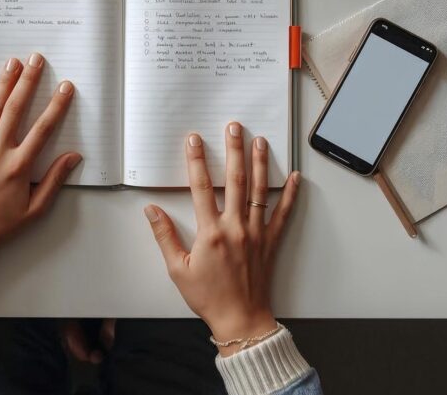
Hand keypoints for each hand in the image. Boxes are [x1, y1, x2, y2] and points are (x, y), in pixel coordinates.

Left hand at [0, 53, 80, 292]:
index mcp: (19, 167)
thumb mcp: (34, 209)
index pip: (43, 129)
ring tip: (13, 62)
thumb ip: (54, 180)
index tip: (65, 87)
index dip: (56, 105)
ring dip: (4, 83)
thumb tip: (73, 157)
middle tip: (37, 60)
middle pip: (16, 110)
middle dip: (29, 82)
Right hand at [145, 123, 299, 354]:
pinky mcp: (270, 241)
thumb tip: (152, 210)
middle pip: (234, 180)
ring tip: (260, 140)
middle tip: (234, 127)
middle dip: (233, 150)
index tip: (194, 140)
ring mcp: (255, 233)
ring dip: (260, 163)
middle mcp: (235, 228)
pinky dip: (290, 194)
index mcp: (210, 233)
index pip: (200, 187)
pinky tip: (294, 177)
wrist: (241, 320)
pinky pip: (283, 213)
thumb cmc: (209, 298)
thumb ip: (164, 236)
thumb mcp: (178, 269)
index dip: (196, 161)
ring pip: (259, 190)